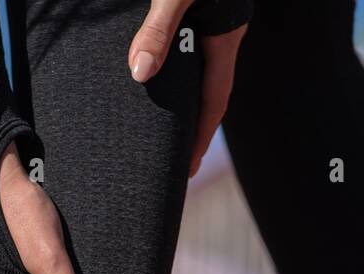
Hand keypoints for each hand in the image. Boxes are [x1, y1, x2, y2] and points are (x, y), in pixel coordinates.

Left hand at [127, 0, 246, 176]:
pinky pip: (184, 52)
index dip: (201, 137)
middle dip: (192, 128)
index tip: (187, 169)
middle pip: (206, 94)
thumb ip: (158, 29)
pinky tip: (153, 80)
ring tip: (163, 129)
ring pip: (195, 73)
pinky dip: (172, 72)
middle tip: (175, 162)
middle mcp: (220, 34)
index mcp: (223, 38)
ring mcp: (210, 24)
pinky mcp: (196, 11)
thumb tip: (140, 73)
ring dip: (181, 101)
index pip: (214, 101)